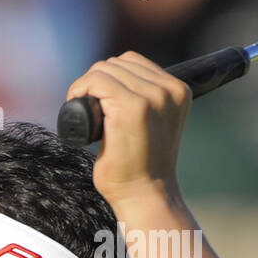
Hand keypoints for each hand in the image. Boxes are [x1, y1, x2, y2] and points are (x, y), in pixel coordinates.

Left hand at [64, 52, 190, 208]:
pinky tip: (78, 109)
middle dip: (97, 82)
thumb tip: (114, 75)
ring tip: (86, 111)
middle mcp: (169, 90)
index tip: (99, 101)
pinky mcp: (132, 106)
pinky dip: (80, 90)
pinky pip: (96, 80)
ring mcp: (152, 97)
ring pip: (104, 69)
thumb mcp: (154, 122)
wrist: (145, 195)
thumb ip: (146, 97)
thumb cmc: (143, 165)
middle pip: (118, 63)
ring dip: (87, 86)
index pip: (134, 62)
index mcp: (179, 91)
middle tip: (89, 110)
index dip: (110, 77)